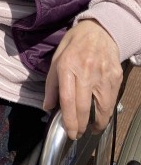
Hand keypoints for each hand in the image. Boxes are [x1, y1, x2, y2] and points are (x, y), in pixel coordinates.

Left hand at [43, 20, 121, 139]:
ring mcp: (103, 76)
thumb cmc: (75, 43)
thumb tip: (47, 106)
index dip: (68, 120)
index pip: (67, 99)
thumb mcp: (57, 58)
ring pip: (102, 109)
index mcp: (67, 66)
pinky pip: (112, 102)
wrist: (100, 30)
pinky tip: (100, 116)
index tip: (68, 131)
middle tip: (77, 134)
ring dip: (96, 124)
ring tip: (89, 129)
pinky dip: (106, 113)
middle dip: (80, 126)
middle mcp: (86, 72)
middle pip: (84, 108)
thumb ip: (51, 83)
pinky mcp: (116, 78)